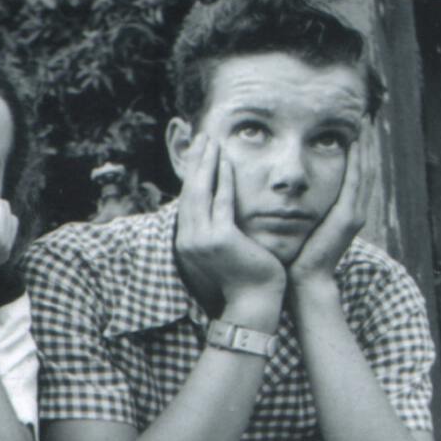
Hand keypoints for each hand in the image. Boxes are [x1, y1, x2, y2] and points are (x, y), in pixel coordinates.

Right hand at [173, 135, 285, 317]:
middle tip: (202, 137)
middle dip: (196, 162)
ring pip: (201, 192)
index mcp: (187, 242)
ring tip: (211, 141)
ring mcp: (201, 240)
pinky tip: (226, 161)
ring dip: (206, 164)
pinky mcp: (220, 239)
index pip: (188, 200)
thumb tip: (221, 211)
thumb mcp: (224, 252)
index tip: (200, 153)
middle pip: (189, 191)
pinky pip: (221, 201)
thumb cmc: (244, 279)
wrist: (253, 303)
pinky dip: (223, 179)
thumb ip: (218, 231)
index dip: (192, 174)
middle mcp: (188, 239)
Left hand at [289, 127, 372, 294]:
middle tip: (363, 120)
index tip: (351, 131)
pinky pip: (355, 181)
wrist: (305, 281)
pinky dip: (357, 161)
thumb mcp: (304, 227)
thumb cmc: (298, 257)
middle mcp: (354, 211)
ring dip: (364, 147)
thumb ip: (304, 210)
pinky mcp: (347, 217)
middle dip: (365, 145)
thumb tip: (289, 193)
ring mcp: (354, 214)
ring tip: (363, 124)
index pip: (354, 176)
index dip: (356, 154)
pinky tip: (354, 142)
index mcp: (345, 214)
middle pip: (365, 170)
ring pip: (364, 172)